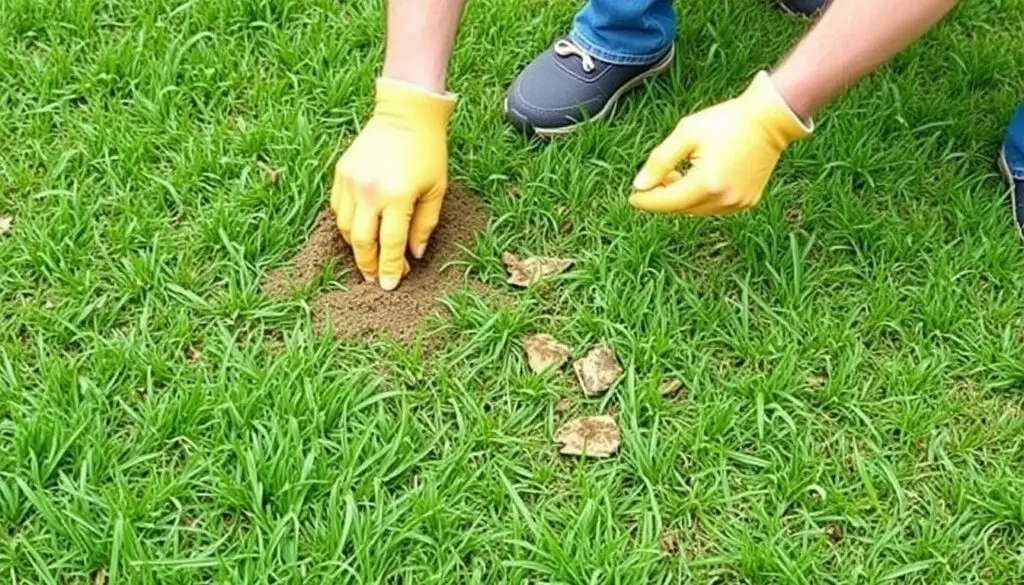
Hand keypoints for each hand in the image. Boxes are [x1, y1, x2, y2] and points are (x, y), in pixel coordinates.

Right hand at [331, 78, 455, 290]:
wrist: (406, 113)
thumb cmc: (428, 152)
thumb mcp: (436, 190)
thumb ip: (425, 225)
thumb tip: (413, 255)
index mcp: (398, 196)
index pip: (391, 244)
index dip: (391, 268)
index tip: (390, 285)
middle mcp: (370, 191)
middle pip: (362, 242)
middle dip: (369, 265)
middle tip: (376, 279)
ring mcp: (351, 181)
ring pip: (345, 227)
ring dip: (356, 247)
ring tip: (369, 256)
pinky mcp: (341, 172)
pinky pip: (337, 208)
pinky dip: (347, 224)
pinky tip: (359, 230)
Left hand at [630, 71, 811, 215]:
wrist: (769, 119)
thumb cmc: (726, 121)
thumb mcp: (686, 134)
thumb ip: (659, 161)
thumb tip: (639, 185)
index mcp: (707, 183)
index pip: (666, 202)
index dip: (646, 200)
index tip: (632, 196)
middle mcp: (723, 200)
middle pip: (681, 208)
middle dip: (663, 196)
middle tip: (656, 177)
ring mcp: (737, 203)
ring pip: (696, 210)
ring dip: (682, 198)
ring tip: (676, 174)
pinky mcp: (747, 201)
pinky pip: (713, 207)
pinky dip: (700, 198)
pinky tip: (698, 179)